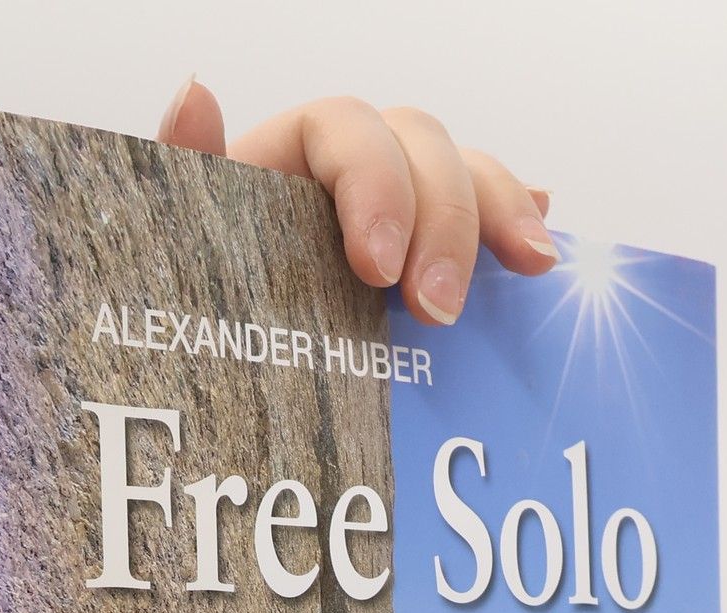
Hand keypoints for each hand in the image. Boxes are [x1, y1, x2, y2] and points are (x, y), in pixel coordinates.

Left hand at [157, 79, 554, 328]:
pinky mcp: (435, 264)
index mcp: (286, 168)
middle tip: (437, 313)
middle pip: (420, 144)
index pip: (343, 129)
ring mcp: (402, 216)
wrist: (223, 405)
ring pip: (465, 173)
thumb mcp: (185, 256)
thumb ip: (189, 176)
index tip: (377, 269)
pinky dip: (520, 225)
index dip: (374, 183)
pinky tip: (541, 256)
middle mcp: (351, 179)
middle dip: (444, 220)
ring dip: (501, 212)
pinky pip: (491, 221)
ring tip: (531, 266)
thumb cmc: (201, 321)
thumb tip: (194, 94)